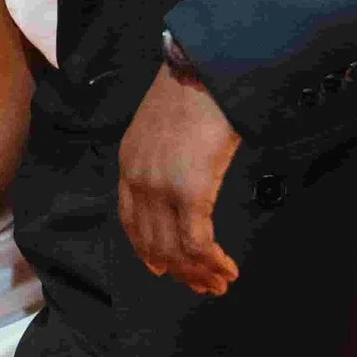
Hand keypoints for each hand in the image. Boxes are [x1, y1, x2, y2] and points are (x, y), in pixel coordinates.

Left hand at [117, 60, 241, 296]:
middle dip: (179, 271)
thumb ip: (165, 152)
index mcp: (128, 164)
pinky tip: (227, 269)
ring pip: (174, 250)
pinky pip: (197, 243)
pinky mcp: (190, 192)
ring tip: (219, 284)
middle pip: (152, 243)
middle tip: (203, 286)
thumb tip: (186, 171)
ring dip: (198, 273)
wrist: (205, 69)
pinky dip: (212, 262)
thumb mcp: (163, 123)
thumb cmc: (194, 89)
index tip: (163, 268)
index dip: (146, 250)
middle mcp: (138, 181)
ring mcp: (161, 189)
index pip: (130, 222)